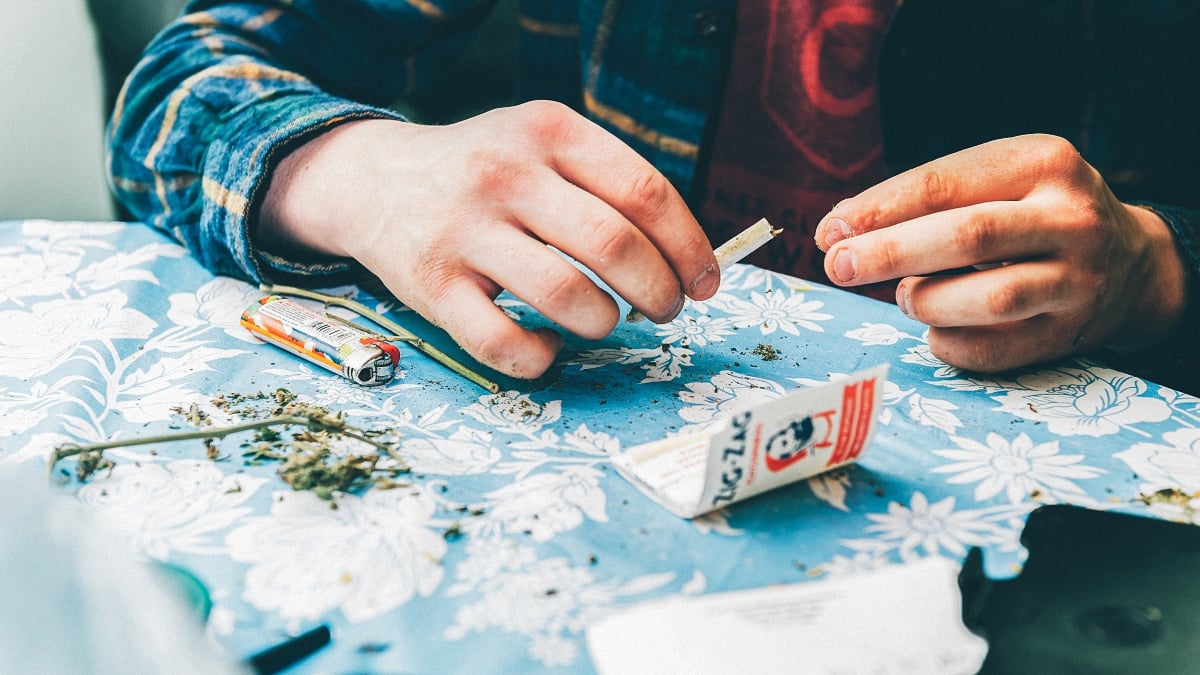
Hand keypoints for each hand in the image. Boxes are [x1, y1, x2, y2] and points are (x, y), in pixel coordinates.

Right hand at [258, 101, 719, 378]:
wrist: (376, 180)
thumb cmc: (487, 172)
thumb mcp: (544, 147)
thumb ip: (609, 186)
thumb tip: (689, 261)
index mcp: (549, 132)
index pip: (645, 192)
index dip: (689, 248)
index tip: (705, 283)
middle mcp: (505, 174)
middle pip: (615, 246)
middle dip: (659, 293)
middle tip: (663, 310)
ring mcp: (464, 230)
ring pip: (568, 298)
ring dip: (605, 324)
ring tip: (604, 321)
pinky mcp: (432, 286)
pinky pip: (506, 345)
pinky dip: (542, 360)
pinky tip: (548, 347)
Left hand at [814, 134, 1187, 372]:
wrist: (1131, 264)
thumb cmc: (1031, 215)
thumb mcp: (996, 182)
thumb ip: (924, 200)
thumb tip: (837, 230)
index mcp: (1042, 161)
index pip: (944, 183)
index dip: (878, 210)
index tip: (828, 232)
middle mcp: (1070, 217)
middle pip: (969, 235)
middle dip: (889, 253)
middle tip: (839, 267)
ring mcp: (1079, 279)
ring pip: (991, 297)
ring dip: (927, 300)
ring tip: (906, 296)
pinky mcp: (1072, 333)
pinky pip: (995, 349)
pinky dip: (949, 343)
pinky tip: (936, 330)